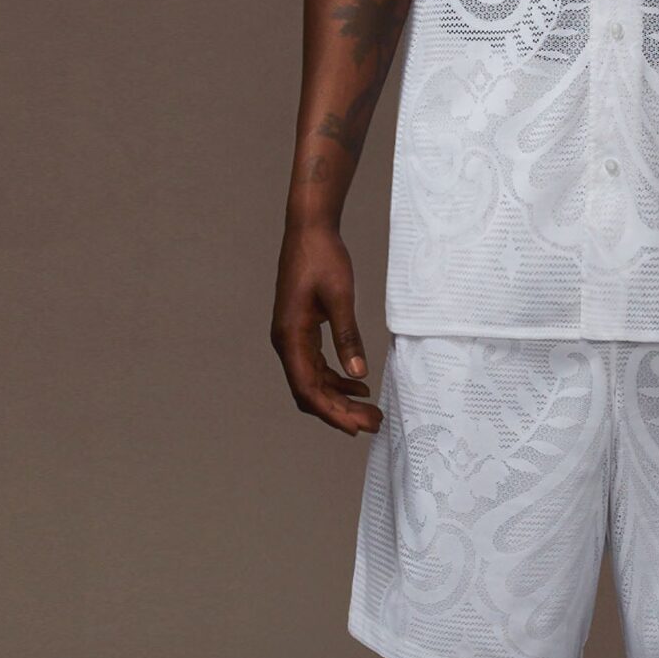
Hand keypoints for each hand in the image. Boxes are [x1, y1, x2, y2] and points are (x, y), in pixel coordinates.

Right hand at [270, 221, 381, 435]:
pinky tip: (357, 383)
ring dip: (339, 397)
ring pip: (313, 381)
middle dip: (340, 411)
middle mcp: (286, 342)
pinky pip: (316, 365)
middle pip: (310, 391)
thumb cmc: (322, 258)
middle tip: (372, 423)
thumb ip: (348, 336)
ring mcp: (292, 337)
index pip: (308, 389)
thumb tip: (358, 372)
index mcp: (290, 337)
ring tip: (369, 409)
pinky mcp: (301, 330)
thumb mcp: (340, 297)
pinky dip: (335, 378)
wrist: (309, 230)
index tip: (356, 427)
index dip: (331, 412)